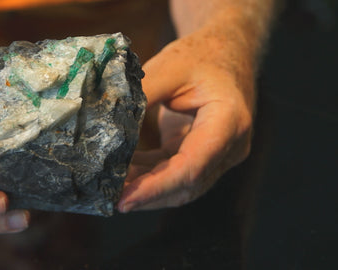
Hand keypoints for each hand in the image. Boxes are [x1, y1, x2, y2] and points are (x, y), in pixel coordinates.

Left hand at [118, 35, 253, 211]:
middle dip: (148, 195)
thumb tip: (106, 127)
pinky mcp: (205, 153)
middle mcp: (230, 145)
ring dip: (147, 188)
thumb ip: (140, 97)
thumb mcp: (168, 68)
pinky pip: (176, 172)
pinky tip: (126, 172)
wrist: (226, 52)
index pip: (192, 167)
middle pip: (188, 184)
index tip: (124, 199)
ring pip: (182, 185)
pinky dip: (151, 175)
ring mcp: (220, 153)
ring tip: (113, 185)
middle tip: (110, 198)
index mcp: (228, 121)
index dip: (156, 187)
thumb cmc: (200, 55)